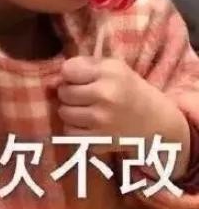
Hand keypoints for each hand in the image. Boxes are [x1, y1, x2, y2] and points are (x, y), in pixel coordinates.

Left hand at [56, 57, 189, 166]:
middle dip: (70, 93)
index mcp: (110, 72)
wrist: (157, 124)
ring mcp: (102, 121)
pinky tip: (91, 125)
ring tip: (88, 110)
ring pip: (63, 113)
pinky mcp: (100, 141)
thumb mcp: (111, 68)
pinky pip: (69, 133)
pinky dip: (76, 129)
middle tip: (86, 96)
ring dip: (71, 111)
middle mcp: (106, 95)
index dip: (71, 74)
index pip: (67, 70)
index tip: (81, 78)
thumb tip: (50, 82)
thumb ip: (80, 67)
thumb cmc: (128, 90)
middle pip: (63, 92)